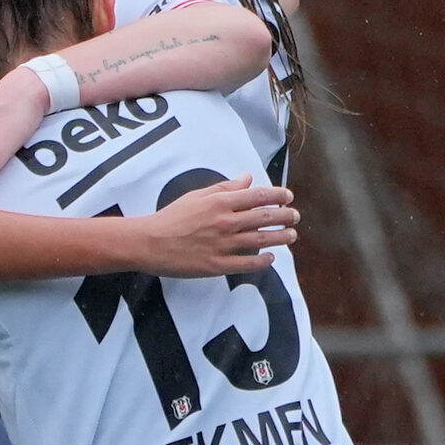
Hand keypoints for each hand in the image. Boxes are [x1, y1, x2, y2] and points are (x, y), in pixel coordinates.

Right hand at [140, 174, 297, 276]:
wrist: (149, 243)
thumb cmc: (171, 217)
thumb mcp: (196, 196)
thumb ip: (224, 188)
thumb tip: (247, 178)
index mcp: (219, 202)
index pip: (258, 196)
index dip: (278, 195)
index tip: (288, 197)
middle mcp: (225, 222)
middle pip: (265, 217)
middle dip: (285, 216)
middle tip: (295, 217)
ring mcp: (222, 245)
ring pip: (261, 240)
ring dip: (281, 238)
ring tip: (291, 236)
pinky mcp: (217, 265)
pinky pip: (247, 264)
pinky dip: (263, 262)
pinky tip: (271, 258)